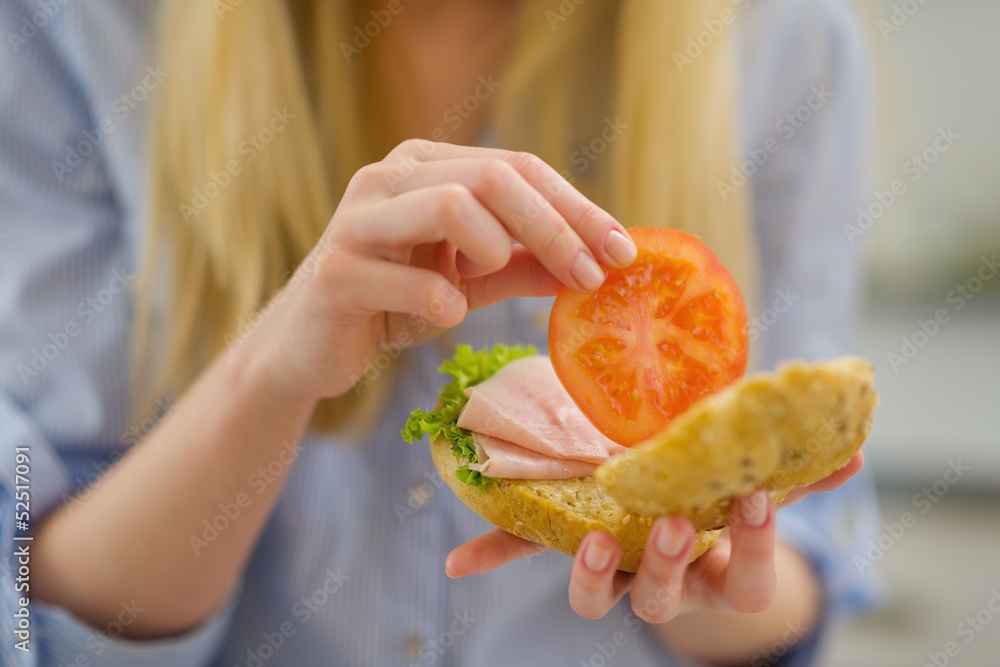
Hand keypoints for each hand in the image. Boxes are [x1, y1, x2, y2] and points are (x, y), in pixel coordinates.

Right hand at [248, 140, 636, 399]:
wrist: (309, 347)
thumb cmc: (394, 303)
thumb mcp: (470, 280)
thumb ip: (525, 264)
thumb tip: (599, 263)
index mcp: (425, 166)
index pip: (518, 168)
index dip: (578, 208)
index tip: (623, 253)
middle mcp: (389, 178)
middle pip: (493, 177)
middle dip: (556, 227)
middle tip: (591, 277)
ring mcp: (357, 221)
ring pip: (450, 204)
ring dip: (496, 248)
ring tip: (494, 277)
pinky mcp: (336, 273)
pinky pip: (408, 280)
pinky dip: (443, 303)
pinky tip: (445, 316)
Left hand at [446, 451, 863, 622]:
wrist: (676, 523)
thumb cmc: (717, 504)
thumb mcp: (752, 488)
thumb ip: (794, 478)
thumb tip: (852, 455)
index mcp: (714, 567)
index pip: (742, 577)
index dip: (748, 545)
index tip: (751, 498)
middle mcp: (665, 582)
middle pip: (665, 600)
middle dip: (667, 564)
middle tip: (667, 524)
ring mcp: (615, 572)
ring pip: (603, 599)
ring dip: (596, 575)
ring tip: (595, 541)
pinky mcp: (568, 549)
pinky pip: (528, 553)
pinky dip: (494, 555)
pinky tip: (458, 562)